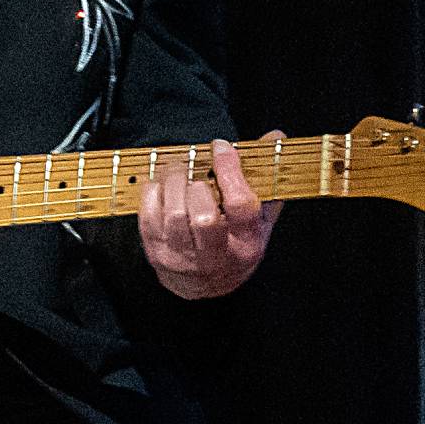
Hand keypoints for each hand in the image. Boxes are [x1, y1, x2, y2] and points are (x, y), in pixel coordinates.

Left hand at [138, 131, 283, 298]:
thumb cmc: (235, 244)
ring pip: (174, 214)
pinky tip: (163, 186)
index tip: (221, 147)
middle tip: (195, 167)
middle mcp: (215, 256)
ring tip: (179, 171)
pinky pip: (149, 215)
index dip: (229, 170)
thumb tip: (275, 137)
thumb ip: (267, 178)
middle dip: (197, 183)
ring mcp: (183, 257)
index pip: (240, 205)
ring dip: (173, 182)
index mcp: (247, 245)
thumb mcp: (259, 219)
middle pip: (204, 217)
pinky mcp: (156, 253)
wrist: (204, 286)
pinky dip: (154, 192)